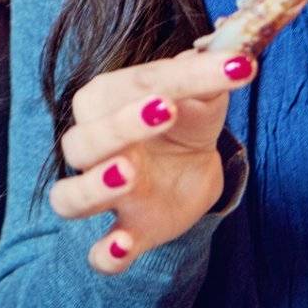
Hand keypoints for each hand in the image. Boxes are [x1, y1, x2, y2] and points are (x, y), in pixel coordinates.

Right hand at [49, 47, 257, 274]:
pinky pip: (98, 253)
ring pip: (70, 196)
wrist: (191, 166)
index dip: (178, 76)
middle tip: (163, 110)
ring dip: (95, 186)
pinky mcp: (127, 235)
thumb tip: (237, 53)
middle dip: (119, 126)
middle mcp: (94, 149)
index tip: (231, 67)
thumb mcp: (202, 93)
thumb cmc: (184, 118)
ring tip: (127, 174)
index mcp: (105, 101)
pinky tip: (121, 246)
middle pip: (84, 140)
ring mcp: (107, 196)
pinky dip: (105, 254)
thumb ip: (212, 74)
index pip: (131, 84)